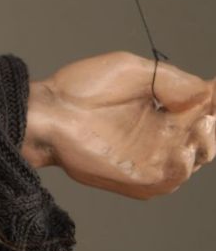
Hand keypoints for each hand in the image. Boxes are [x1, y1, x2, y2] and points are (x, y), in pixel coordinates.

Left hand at [23, 52, 215, 198]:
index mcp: (165, 110)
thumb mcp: (133, 71)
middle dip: (213, 121)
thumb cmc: (82, 89)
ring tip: (196, 121)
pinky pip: (174, 177)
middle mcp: (164, 136)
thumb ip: (172, 80)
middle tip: (206, 108)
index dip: (214, 100)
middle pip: (209, 134)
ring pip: (199, 155)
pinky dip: (183, 161)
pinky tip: (180, 143)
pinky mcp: (141, 179)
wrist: (51, 113)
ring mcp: (154, 159)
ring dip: (204, 138)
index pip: (205, 107)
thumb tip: (207, 90)